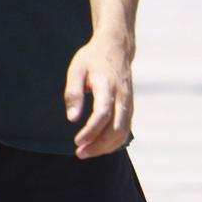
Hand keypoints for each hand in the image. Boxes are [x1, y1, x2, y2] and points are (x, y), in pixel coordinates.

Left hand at [64, 31, 134, 159]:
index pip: (102, 114)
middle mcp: (122, 97)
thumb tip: (72, 119)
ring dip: (106, 147)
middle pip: (116, 129)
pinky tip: (98, 146)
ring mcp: (129, 103)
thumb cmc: (92, 58)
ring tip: (86, 152)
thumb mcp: (76, 69)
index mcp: (107, 85)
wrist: (116, 48)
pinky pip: (125, 130)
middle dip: (98, 145)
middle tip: (79, 153)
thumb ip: (73, 93)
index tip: (77, 141)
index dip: (91, 131)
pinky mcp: (130, 108)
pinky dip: (113, 142)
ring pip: (123, 133)